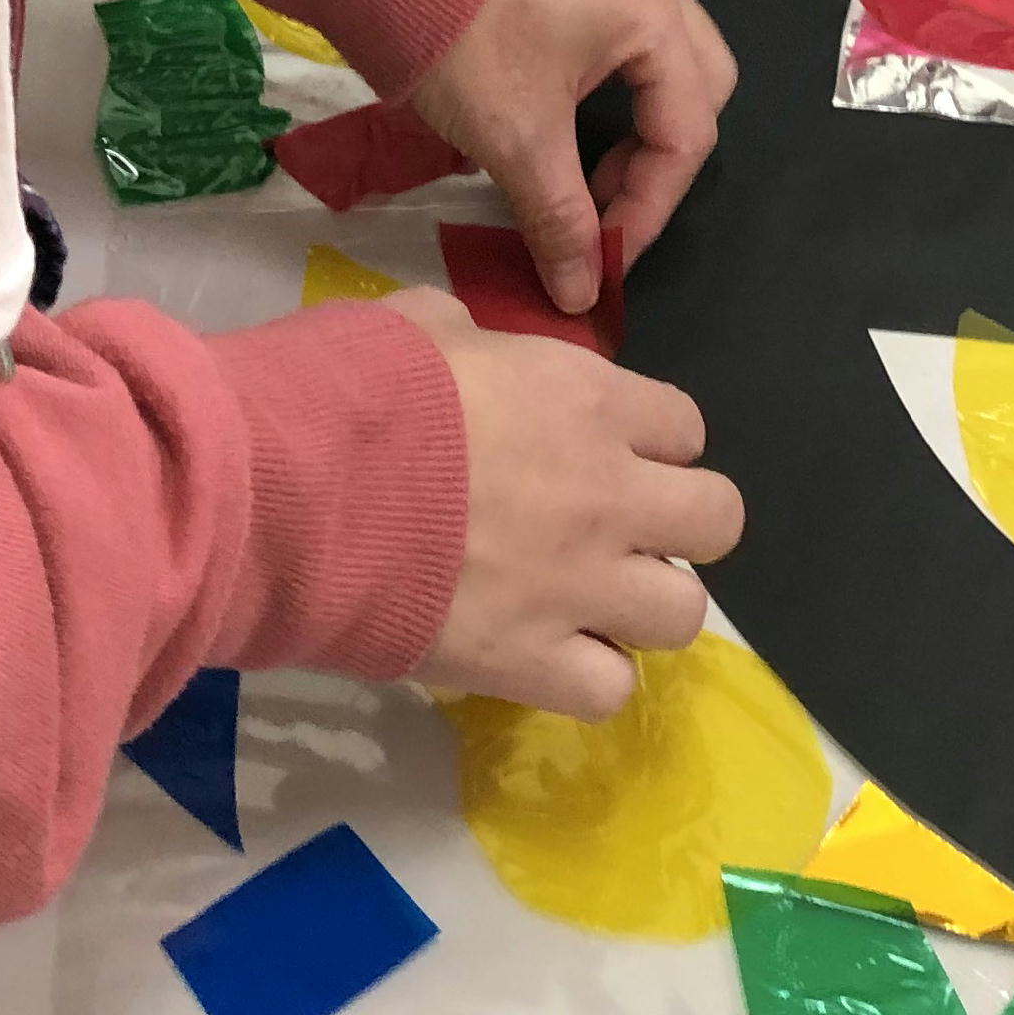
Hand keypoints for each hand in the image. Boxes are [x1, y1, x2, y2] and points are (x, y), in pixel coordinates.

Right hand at [391, 290, 743, 714]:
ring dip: (642, 605)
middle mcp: (607, 493)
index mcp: (586, 399)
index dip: (650, 439)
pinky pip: (610, 690)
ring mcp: (578, 585)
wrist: (295, 486)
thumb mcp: (423, 323)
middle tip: (612, 528)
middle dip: (677, 524)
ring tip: (586, 601)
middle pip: (718, 519)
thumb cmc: (354, 386)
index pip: (685, 425)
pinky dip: (588, 677)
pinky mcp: (530, 662)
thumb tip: (471, 355)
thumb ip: (475, 343)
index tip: (603, 449)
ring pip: (685, 613)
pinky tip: (545, 655)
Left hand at [408, 0, 736, 311]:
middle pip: (693, 70)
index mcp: (653, 13)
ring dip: (644, 72)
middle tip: (594, 191)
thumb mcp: (513, 140)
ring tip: (589, 119)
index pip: (686, 131)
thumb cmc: (454, 40)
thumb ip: (561, 219)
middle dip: (654, 146)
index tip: (601, 253)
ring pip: (665, 5)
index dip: (649, 206)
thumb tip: (584, 295)